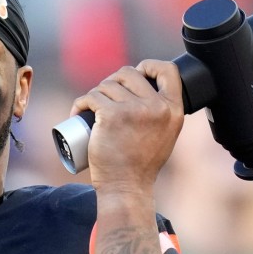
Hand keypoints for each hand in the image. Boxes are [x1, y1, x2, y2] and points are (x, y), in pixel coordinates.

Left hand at [69, 59, 183, 192]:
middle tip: (106, 98)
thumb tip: (147, 90)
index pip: (169, 70)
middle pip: (130, 73)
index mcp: (174, 109)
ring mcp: (133, 109)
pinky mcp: (110, 115)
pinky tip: (78, 112)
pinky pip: (91, 97)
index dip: (150, 66)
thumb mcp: (165, 135)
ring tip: (92, 109)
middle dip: (114, 80)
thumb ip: (162, 113)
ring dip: (96, 93)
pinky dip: (80, 104)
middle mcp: (156, 106)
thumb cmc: (141, 165)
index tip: (137, 74)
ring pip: (107, 85)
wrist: (126, 187)